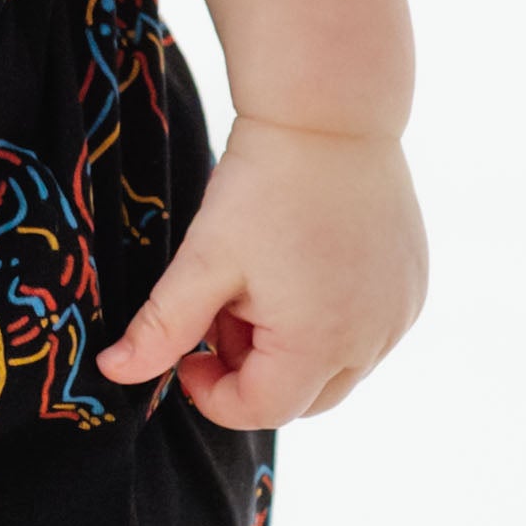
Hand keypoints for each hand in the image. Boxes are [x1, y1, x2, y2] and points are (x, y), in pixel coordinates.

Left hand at [96, 119, 427, 433]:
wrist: (329, 114)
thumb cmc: (264, 185)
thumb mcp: (203, 260)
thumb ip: (161, 328)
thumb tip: (114, 374)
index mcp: (321, 342)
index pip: (261, 410)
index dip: (213, 392)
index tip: (187, 352)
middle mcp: (375, 339)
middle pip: (303, 399)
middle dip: (254, 369)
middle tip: (226, 306)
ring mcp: (402, 313)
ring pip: (336, 367)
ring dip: (291, 346)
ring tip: (263, 279)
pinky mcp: (412, 286)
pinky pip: (367, 332)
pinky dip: (329, 320)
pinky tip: (302, 264)